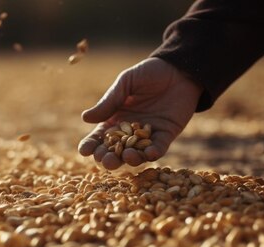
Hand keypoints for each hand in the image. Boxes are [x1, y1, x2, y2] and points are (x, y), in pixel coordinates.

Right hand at [78, 57, 202, 169]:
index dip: (90, 145)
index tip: (84, 151)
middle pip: (115, 151)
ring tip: (126, 157)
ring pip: (136, 154)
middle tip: (105, 160)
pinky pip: (159, 148)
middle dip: (108, 158)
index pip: (99, 137)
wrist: (179, 69)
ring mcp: (148, 135)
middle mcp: (129, 131)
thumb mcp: (126, 83)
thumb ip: (109, 101)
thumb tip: (85, 118)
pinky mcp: (166, 135)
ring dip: (130, 159)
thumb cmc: (148, 73)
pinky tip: (149, 154)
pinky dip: (154, 153)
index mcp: (115, 119)